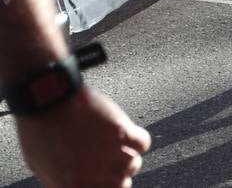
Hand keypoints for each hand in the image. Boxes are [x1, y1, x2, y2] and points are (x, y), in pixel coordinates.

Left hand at [17, 86, 151, 187]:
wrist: (48, 101)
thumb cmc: (39, 131)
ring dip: (129, 156)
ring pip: (134, 164)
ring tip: (121, 148)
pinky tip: (131, 135)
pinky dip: (140, 140)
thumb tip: (73, 184)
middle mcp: (95, 173)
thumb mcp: (42, 166)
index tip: (105, 180)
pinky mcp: (121, 131)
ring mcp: (109, 152)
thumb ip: (62, 181)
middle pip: (122, 185)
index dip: (105, 186)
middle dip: (118, 175)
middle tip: (112, 166)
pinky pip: (143, 142)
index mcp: (73, 185)